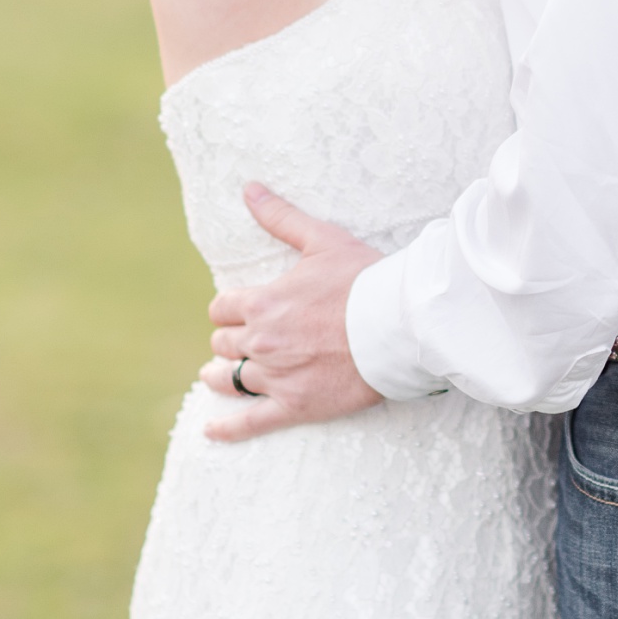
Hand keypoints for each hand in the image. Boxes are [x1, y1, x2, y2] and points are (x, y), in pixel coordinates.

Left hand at [201, 182, 389, 442]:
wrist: (403, 323)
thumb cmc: (366, 278)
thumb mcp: (322, 241)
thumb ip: (281, 217)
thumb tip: (249, 188)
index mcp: (262, 303)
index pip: (222, 309)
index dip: (231, 309)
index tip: (243, 311)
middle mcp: (261, 341)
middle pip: (224, 344)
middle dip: (232, 340)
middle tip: (250, 340)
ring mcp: (277, 376)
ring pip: (229, 379)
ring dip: (223, 376)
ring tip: (223, 376)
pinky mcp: (296, 404)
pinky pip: (250, 422)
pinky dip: (228, 428)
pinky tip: (213, 430)